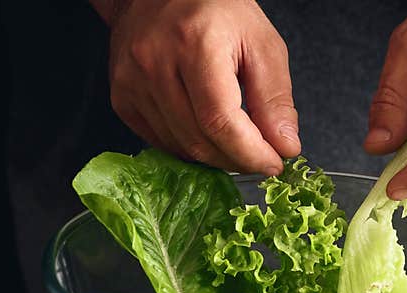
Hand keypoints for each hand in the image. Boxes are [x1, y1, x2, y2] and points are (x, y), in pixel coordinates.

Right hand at [100, 0, 298, 174]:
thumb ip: (275, 99)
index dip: (251, 153)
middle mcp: (155, 63)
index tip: (274, 164)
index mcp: (195, 43)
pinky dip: (190, 149)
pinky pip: (160, 142)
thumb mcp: (262, 44)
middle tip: (261, 157)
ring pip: (181, 147)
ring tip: (238, 143)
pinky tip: (208, 135)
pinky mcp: (121, 97)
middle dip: (238, 160)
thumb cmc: (216, 11)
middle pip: (200, 141)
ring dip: (216, 157)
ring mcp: (131, 82)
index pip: (221, 122)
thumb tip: (285, 147)